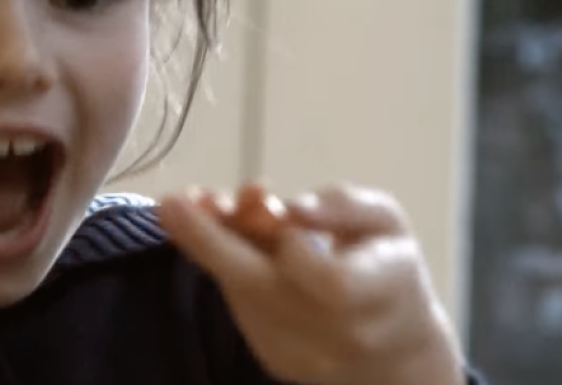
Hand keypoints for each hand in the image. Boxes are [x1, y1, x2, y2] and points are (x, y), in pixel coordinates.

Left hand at [157, 183, 464, 384]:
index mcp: (378, 295)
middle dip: (209, 242)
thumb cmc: (387, 268)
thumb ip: (343, 207)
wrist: (392, 347)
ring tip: (192, 205)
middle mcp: (338, 335)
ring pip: (241, 294)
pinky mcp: (275, 357)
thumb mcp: (385, 222)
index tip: (281, 211)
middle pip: (262, 290)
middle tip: (170, 203)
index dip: (296, 246)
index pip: (328, 283)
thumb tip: (293, 207)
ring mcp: (303, 354)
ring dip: (207, 245)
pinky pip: (239, 304)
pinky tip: (213, 233)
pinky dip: (222, 266)